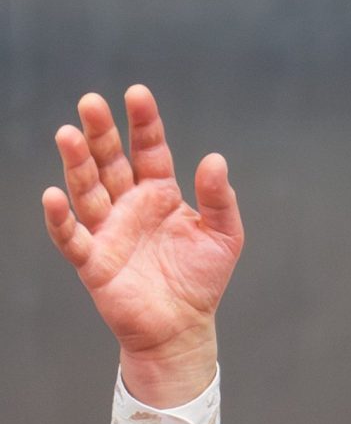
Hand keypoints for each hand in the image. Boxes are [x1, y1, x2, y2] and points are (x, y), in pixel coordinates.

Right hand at [43, 85, 244, 406]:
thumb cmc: (202, 281)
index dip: (143, 123)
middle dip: (100, 133)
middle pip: (110, 162)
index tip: (137, 95)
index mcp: (160, 194)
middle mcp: (130, 206)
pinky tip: (54, 195)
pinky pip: (72, 238)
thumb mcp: (224, 237)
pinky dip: (61, 219)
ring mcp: (109, 231)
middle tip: (90, 102)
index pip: (149, 149)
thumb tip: (214, 159)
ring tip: (68, 134)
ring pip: (87, 190)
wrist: (183, 329)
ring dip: (76, 164)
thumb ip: (220, 199)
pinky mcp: (94, 262)